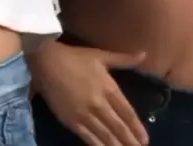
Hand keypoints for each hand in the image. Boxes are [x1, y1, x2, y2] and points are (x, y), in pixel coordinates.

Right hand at [32, 42, 147, 145]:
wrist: (47, 62)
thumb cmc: (75, 57)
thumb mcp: (101, 55)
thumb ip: (124, 59)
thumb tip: (145, 54)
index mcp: (108, 87)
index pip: (127, 112)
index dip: (137, 127)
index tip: (145, 139)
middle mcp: (99, 104)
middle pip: (118, 127)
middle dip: (130, 141)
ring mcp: (85, 114)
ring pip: (105, 135)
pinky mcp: (71, 121)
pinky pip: (88, 138)